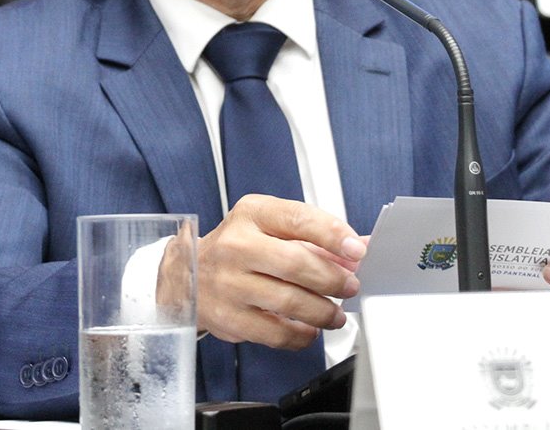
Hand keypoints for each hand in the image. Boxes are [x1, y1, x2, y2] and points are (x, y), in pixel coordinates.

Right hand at [196, 194, 366, 349]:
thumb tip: (360, 248)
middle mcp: (236, 245)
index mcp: (252, 214)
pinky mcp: (228, 318)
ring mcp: (229, 283)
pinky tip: (309, 329)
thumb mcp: (272, 227)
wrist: (189, 274)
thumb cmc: (239, 248)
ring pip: (289, 301)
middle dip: (332, 279)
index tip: (357, 250)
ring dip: (323, 311)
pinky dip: (301, 335)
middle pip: (296, 264)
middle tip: (350, 287)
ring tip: (336, 314)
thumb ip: (317, 237)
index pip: (298, 219)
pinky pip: (275, 333)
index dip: (333, 234)